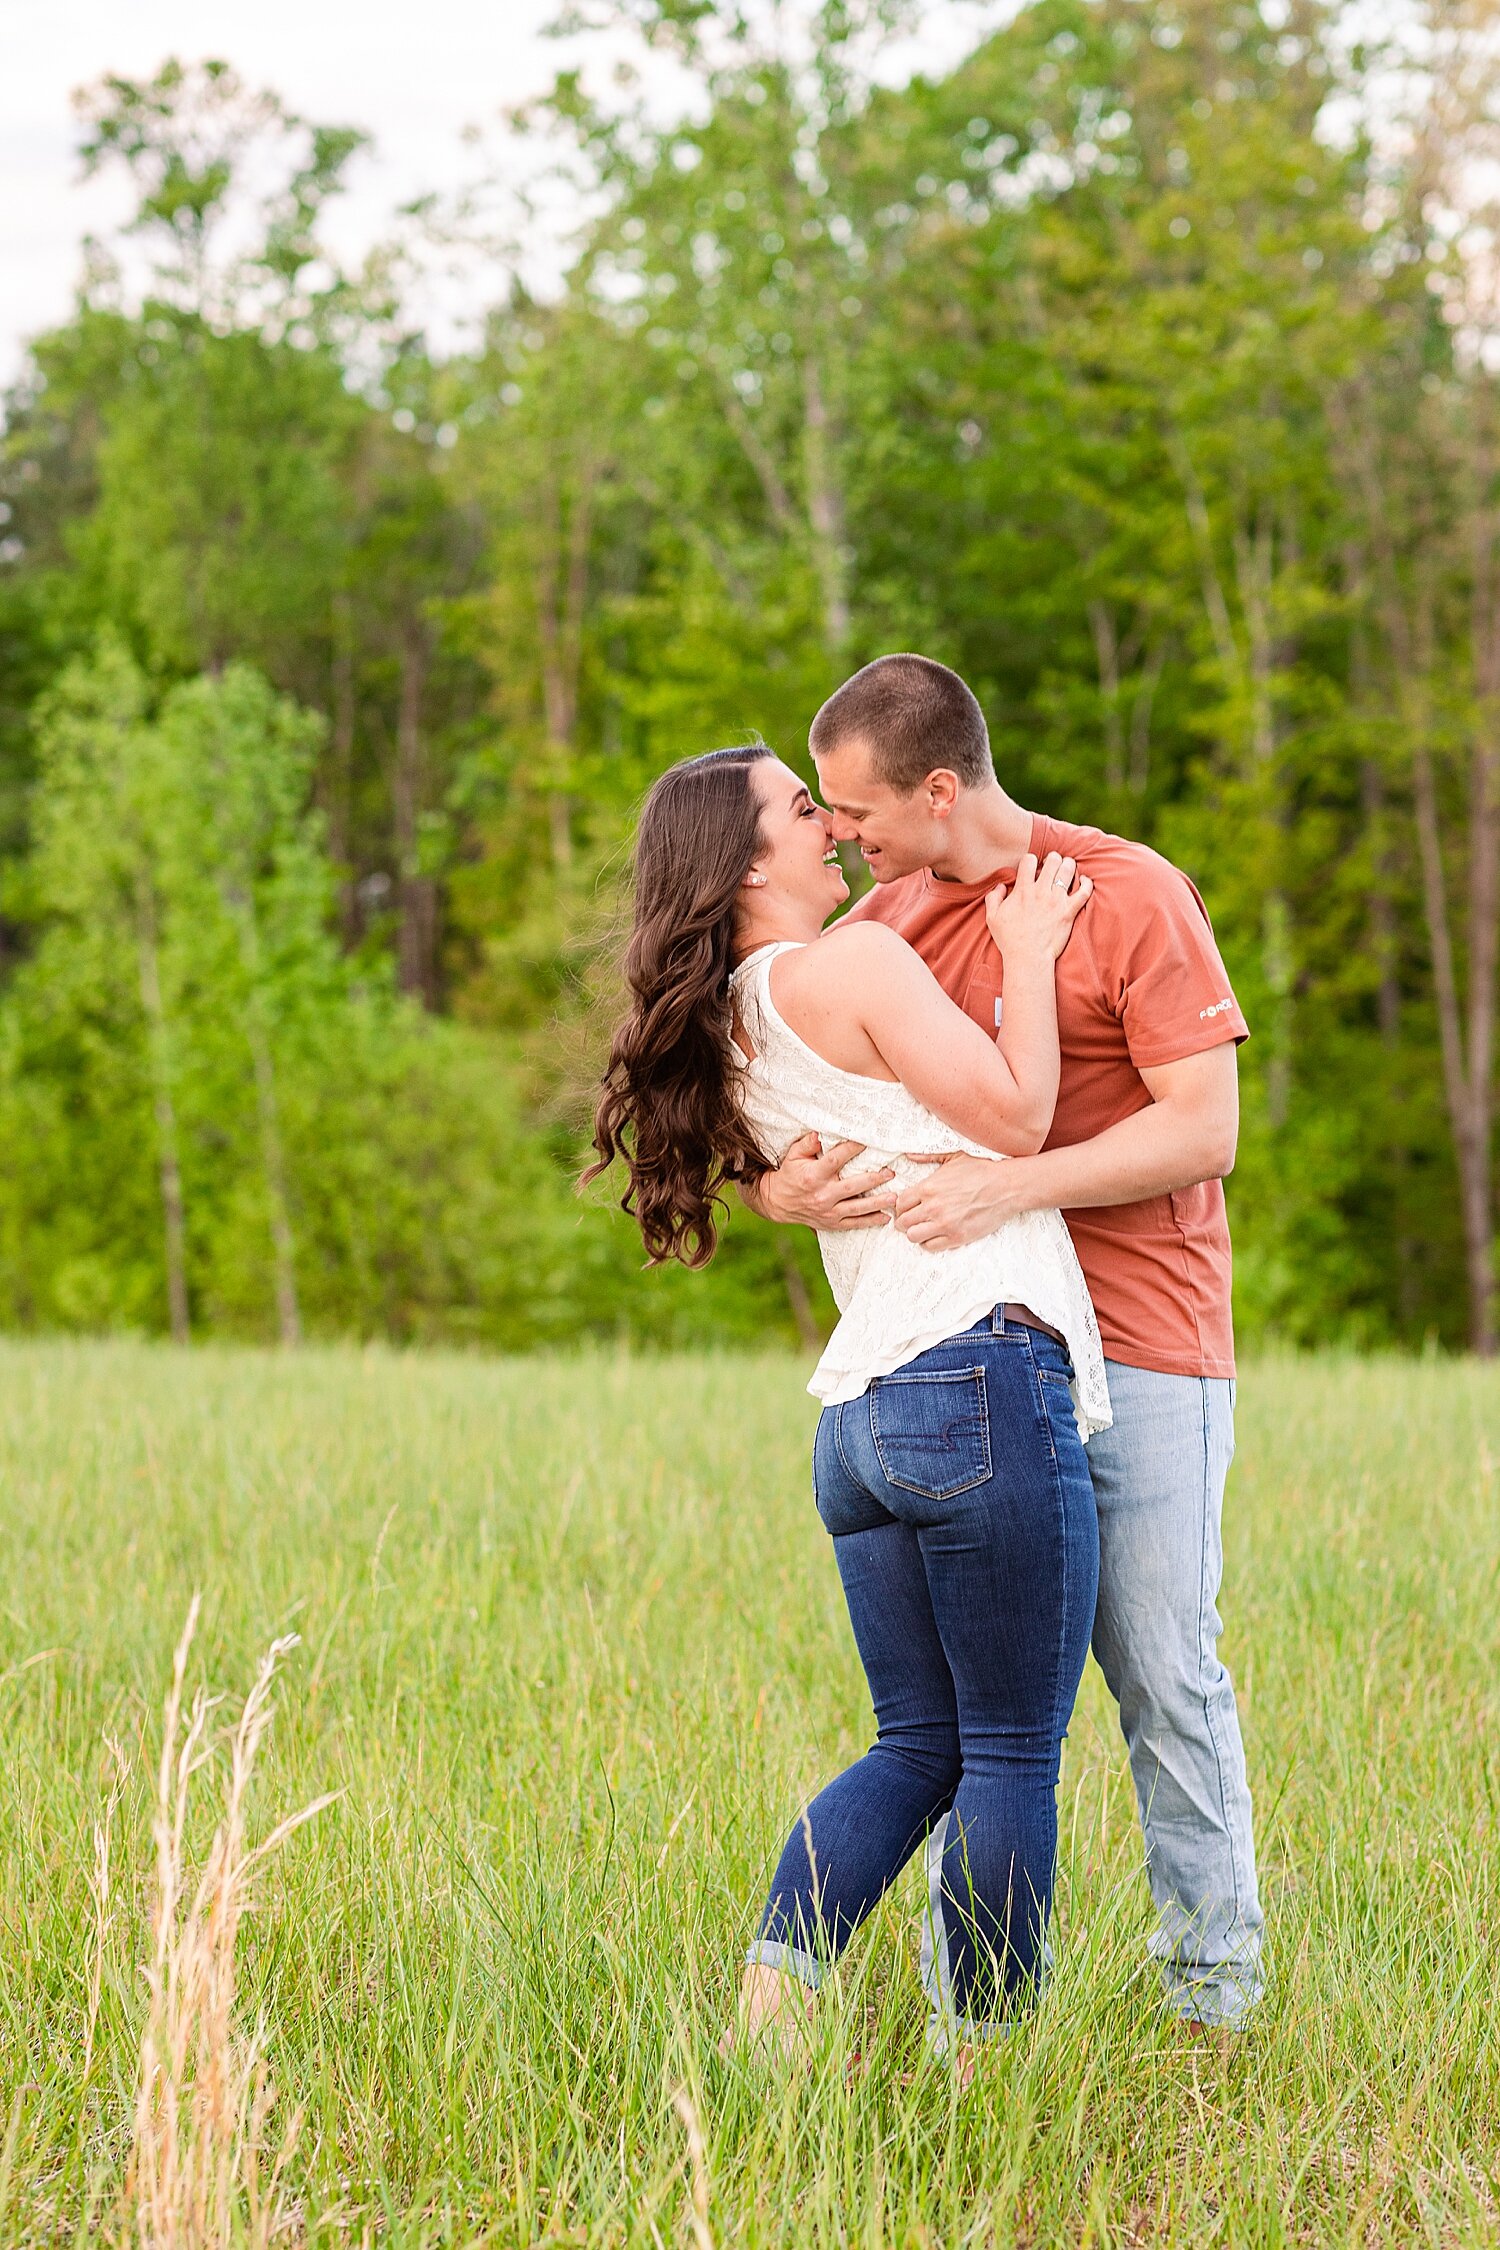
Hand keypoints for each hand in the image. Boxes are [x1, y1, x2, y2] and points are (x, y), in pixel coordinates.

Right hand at [753, 1132, 894, 1230]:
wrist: (778, 1202)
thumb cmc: (790, 1174)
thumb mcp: (793, 1156)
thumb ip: (807, 1144)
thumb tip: (819, 1133)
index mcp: (813, 1176)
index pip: (837, 1160)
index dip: (853, 1149)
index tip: (868, 1141)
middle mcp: (823, 1195)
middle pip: (853, 1186)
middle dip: (874, 1179)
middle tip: (891, 1173)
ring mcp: (829, 1211)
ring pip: (858, 1208)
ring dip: (878, 1202)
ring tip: (894, 1197)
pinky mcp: (832, 1223)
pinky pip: (854, 1223)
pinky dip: (871, 1221)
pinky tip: (885, 1217)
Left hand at [894, 1152, 1040, 1250]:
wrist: (1006, 1187)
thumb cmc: (981, 1170)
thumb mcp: (953, 1157)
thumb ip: (928, 1157)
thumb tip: (909, 1156)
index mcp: (928, 1187)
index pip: (899, 1203)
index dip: (901, 1206)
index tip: (907, 1207)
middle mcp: (933, 1207)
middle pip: (902, 1222)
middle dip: (904, 1221)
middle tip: (913, 1219)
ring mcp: (944, 1224)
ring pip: (912, 1236)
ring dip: (915, 1233)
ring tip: (923, 1228)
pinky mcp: (957, 1237)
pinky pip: (931, 1247)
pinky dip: (929, 1242)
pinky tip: (936, 1234)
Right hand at [985, 852, 1092, 962]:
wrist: (1028, 958)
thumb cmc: (1009, 939)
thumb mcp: (992, 918)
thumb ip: (993, 898)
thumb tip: (1000, 886)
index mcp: (1023, 890)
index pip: (1029, 860)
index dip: (1031, 860)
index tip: (1032, 868)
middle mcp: (1041, 891)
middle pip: (1053, 860)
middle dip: (1053, 859)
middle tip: (1052, 866)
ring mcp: (1057, 900)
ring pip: (1068, 870)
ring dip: (1068, 866)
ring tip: (1067, 870)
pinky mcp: (1069, 911)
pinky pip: (1084, 891)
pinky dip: (1087, 883)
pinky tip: (1084, 880)